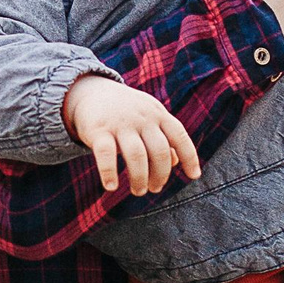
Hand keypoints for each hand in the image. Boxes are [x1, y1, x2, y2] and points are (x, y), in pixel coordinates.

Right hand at [62, 73, 201, 195]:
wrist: (90, 91)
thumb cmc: (126, 111)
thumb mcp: (149, 117)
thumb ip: (164, 136)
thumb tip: (177, 162)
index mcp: (158, 114)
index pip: (179, 136)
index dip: (189, 157)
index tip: (194, 176)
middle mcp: (142, 118)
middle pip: (159, 151)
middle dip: (161, 175)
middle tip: (155, 189)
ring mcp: (120, 124)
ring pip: (137, 155)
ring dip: (140, 178)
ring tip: (138, 191)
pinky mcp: (98, 130)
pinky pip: (106, 154)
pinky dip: (109, 172)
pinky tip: (111, 187)